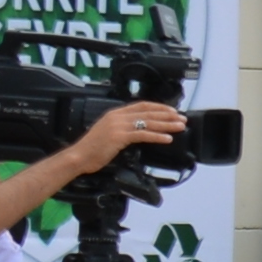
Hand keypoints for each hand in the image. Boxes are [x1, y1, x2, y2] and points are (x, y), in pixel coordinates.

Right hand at [66, 98, 184, 181]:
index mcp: (115, 113)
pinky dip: (157, 136)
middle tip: (182, 118)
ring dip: (167, 125)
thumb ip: (123, 128)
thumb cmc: (93, 148)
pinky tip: (167, 138)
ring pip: (148, 122)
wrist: (78, 156)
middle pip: (148, 113)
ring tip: (180, 127)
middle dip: (168, 115)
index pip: (141, 105)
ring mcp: (118, 126)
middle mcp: (117, 116)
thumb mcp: (109, 132)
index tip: (172, 111)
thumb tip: (140, 130)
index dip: (159, 107)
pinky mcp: (119, 136)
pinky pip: (142, 134)